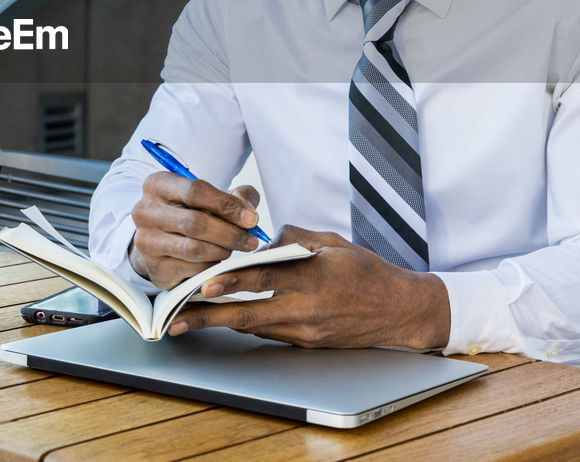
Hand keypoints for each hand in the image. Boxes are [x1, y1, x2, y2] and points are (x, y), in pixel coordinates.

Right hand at [128, 172, 262, 290]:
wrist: (163, 240)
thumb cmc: (192, 212)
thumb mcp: (212, 197)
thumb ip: (236, 197)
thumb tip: (250, 215)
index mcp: (158, 184)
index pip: (195, 191)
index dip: (227, 205)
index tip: (252, 218)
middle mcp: (145, 210)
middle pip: (195, 222)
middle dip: (230, 233)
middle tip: (251, 241)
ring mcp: (146, 240)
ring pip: (194, 248)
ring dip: (222, 251)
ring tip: (233, 249)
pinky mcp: (153, 266)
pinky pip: (191, 269)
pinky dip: (211, 266)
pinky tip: (218, 261)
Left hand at [167, 225, 449, 350]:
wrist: (400, 311)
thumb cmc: (367, 271)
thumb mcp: (333, 242)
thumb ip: (294, 237)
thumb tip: (261, 237)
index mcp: (313, 276)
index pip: (264, 278)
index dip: (231, 281)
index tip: (204, 284)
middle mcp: (307, 308)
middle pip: (248, 313)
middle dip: (210, 317)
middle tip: (179, 317)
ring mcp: (306, 330)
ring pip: (254, 326)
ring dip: (221, 323)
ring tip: (189, 320)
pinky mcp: (308, 343)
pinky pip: (269, 332)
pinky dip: (245, 325)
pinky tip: (223, 321)